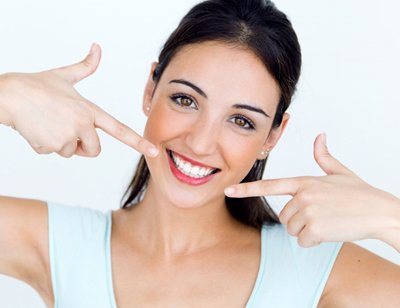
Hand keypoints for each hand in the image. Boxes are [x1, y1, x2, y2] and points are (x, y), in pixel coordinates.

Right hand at [0, 43, 158, 157]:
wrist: (9, 95)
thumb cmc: (36, 86)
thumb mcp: (65, 75)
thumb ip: (86, 66)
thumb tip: (97, 47)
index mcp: (89, 110)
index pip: (119, 129)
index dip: (137, 141)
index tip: (153, 150)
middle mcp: (82, 124)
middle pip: (94, 151)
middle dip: (84, 146)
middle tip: (68, 130)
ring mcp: (67, 137)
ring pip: (72, 152)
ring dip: (62, 144)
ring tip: (49, 124)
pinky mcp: (51, 147)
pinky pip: (54, 153)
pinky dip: (46, 145)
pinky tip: (39, 129)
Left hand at [225, 134, 399, 246]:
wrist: (379, 211)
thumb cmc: (359, 193)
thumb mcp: (340, 172)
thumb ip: (324, 156)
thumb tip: (320, 136)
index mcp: (304, 181)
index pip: (269, 185)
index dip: (247, 189)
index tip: (228, 191)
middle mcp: (302, 195)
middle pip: (283, 216)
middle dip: (298, 219)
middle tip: (320, 214)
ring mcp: (308, 211)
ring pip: (292, 229)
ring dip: (306, 230)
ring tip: (326, 220)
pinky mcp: (315, 228)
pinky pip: (303, 241)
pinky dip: (315, 240)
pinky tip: (330, 230)